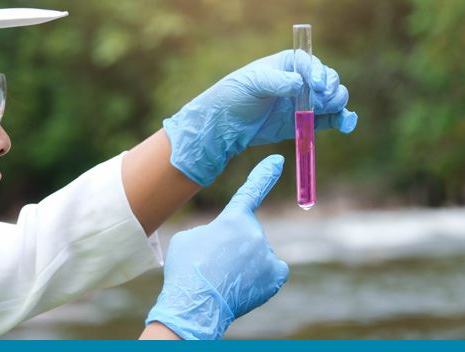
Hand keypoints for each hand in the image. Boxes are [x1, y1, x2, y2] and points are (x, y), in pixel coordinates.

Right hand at [145, 155, 288, 339]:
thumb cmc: (186, 269)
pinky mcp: (274, 276)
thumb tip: (225, 239)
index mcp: (233, 218)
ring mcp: (267, 255)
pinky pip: (272, 269)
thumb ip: (212, 231)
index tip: (278, 160)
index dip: (265, 174)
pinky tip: (245, 283)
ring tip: (224, 278)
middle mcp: (254, 233)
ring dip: (245, 261)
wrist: (195, 304)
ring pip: (257, 252)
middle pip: (247, 232)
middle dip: (235, 243)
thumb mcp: (189, 238)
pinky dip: (263, 274)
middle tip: (215, 263)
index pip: (252, 190)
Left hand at [163, 50, 357, 185]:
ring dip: (338, 104)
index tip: (315, 85)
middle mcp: (300, 81)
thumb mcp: (252, 83)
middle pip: (328, 80)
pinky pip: (328, 120)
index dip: (318, 73)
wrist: (223, 124)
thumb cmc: (234, 95)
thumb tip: (301, 84)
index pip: (311, 64)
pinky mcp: (303, 123)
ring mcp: (303, 102)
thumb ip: (277, 82)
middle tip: (320, 101)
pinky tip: (346, 124)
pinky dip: (340, 121)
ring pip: (333, 100)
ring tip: (332, 112)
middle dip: (330, 89)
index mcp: (287, 64)